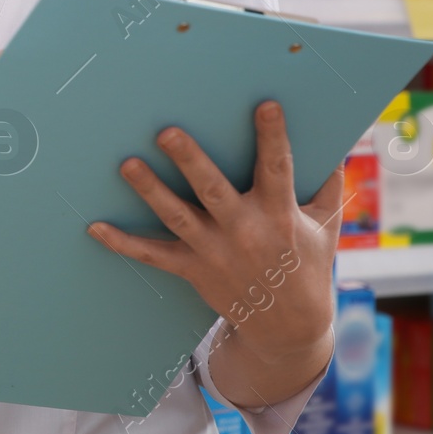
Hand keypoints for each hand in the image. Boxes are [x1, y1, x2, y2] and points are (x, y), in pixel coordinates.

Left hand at [88, 100, 341, 369]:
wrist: (290, 328)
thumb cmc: (308, 264)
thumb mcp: (326, 225)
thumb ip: (328, 183)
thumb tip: (337, 142)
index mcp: (280, 216)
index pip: (278, 170)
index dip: (272, 137)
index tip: (265, 105)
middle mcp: (244, 232)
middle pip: (213, 191)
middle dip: (190, 160)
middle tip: (166, 131)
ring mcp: (214, 252)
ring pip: (177, 217)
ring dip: (150, 191)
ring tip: (127, 164)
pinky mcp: (193, 269)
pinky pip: (153, 255)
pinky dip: (123, 243)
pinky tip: (94, 226)